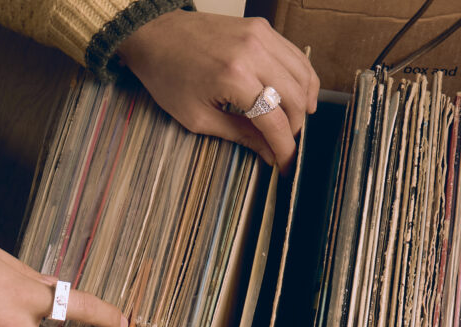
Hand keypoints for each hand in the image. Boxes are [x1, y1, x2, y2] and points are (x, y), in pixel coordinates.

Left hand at [116, 11, 320, 167]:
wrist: (156, 35)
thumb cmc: (168, 77)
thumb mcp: (197, 117)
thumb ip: (239, 134)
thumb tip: (270, 153)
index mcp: (233, 76)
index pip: (274, 119)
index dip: (284, 147)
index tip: (286, 165)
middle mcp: (252, 52)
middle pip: (294, 97)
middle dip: (294, 127)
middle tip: (285, 144)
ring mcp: (260, 35)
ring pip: (302, 74)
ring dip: (303, 103)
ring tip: (295, 123)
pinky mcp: (262, 27)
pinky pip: (295, 55)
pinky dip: (302, 78)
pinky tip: (298, 96)